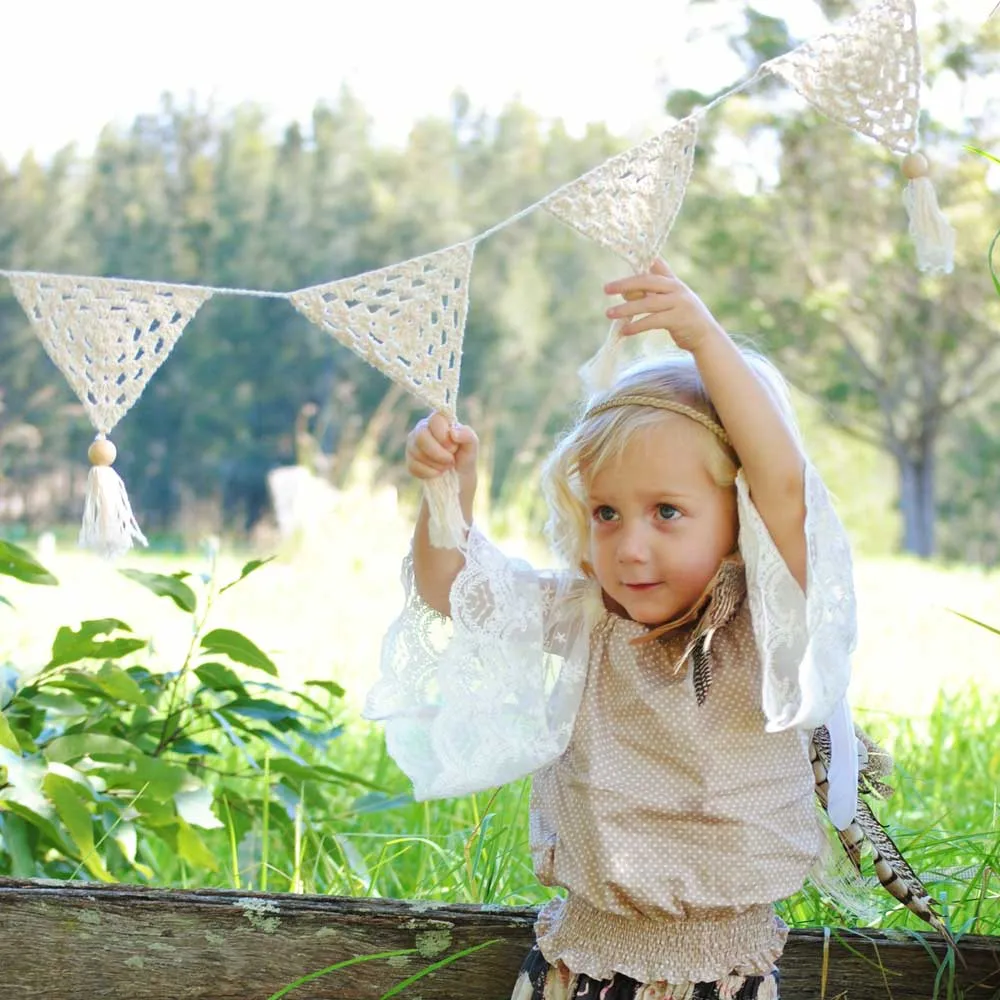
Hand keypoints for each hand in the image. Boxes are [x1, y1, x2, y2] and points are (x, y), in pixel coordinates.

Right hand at [406, 412, 477, 483]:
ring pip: (417, 453)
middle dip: (438, 453)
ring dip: (437, 465)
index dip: (444, 435)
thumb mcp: (472, 445)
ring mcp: (413, 445)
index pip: (435, 420)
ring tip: (446, 467)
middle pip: (421, 436)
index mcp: (438, 421)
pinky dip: (430, 473)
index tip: (454, 446)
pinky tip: (437, 473)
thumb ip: (467, 435)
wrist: (459, 479)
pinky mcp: (410, 461)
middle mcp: (422, 429)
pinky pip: (414, 467)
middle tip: (451, 460)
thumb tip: (453, 433)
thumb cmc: (465, 457)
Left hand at [604, 258, 723, 353]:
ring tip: (609, 313)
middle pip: (647, 281)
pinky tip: (625, 330)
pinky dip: (637, 326)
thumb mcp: (669, 301)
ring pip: (647, 303)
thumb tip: (625, 292)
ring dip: (626, 309)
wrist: (706, 336)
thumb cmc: (682, 318)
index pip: (656, 264)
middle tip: (606, 288)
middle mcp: (676, 288)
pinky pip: (652, 321)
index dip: (642, 258)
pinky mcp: (678, 319)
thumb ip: (650, 294)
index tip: (626, 253)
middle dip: (625, 284)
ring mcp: (679, 303)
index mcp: (672, 281)